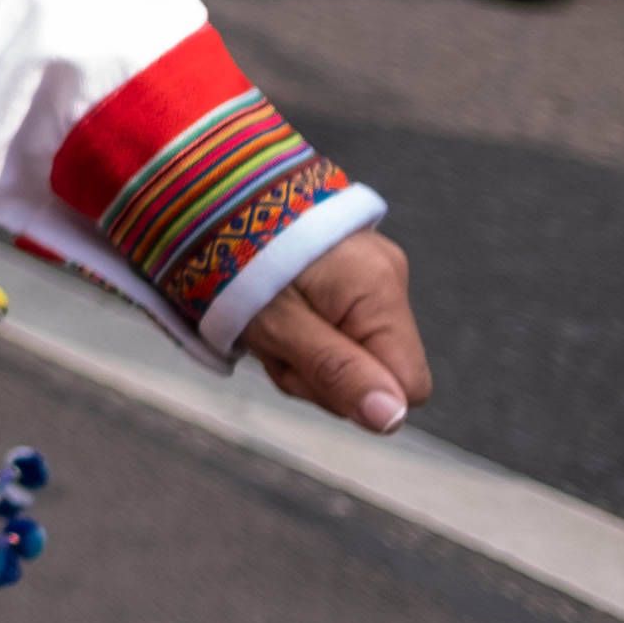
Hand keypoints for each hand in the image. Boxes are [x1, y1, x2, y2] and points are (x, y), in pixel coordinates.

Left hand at [242, 229, 429, 433]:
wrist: (212, 202)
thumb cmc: (239, 263)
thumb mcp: (279, 326)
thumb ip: (337, 372)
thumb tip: (393, 420)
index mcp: (379, 290)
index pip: (410, 387)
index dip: (357, 394)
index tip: (305, 368)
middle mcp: (389, 280)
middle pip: (377, 377)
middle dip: (321, 376)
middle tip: (274, 343)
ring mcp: (373, 277)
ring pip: (354, 360)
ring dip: (305, 359)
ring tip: (267, 326)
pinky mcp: (353, 279)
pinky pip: (339, 334)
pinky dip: (304, 339)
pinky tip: (277, 317)